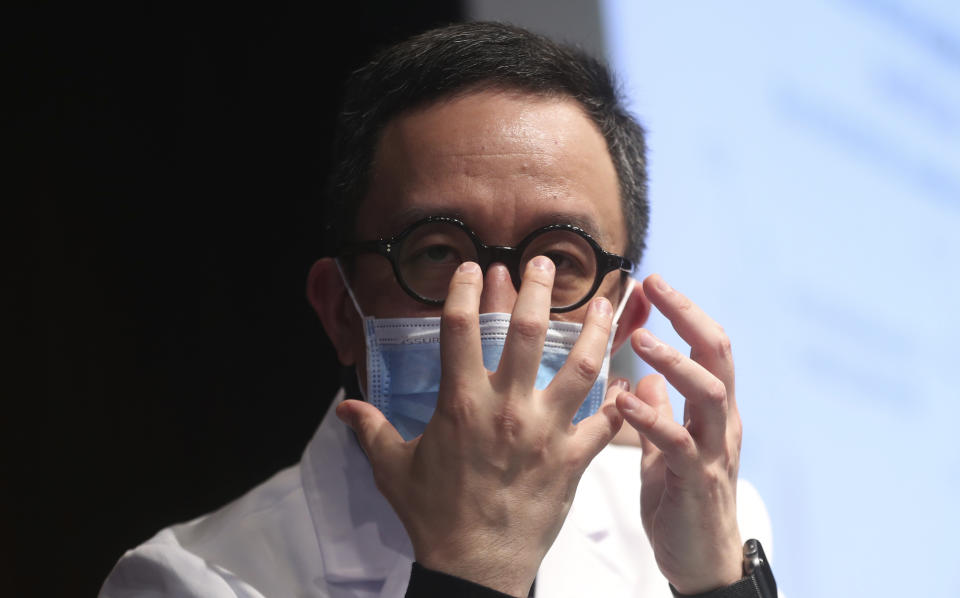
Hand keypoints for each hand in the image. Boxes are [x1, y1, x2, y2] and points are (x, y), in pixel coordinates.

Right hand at [336, 258, 623, 596]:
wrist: (475, 564)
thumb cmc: (433, 515)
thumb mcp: (392, 468)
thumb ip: (371, 430)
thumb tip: (344, 408)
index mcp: (461, 401)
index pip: (460, 327)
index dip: (465, 288)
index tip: (473, 267)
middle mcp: (506, 407)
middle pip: (529, 331)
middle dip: (539, 289)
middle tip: (546, 263)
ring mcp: (545, 431)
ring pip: (581, 367)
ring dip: (596, 331)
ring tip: (606, 303)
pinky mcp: (571, 458)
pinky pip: (605, 423)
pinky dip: (621, 402)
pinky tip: (629, 384)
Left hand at [616, 274, 742, 594]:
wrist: (701, 563)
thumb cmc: (682, 503)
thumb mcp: (668, 449)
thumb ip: (661, 412)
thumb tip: (645, 378)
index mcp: (712, 411)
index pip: (707, 347)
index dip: (685, 311)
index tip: (653, 282)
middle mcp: (722, 423)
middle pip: (718, 355)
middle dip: (688, 316)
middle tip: (656, 285)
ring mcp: (714, 451)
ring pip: (710, 392)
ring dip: (675, 362)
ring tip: (640, 341)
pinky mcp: (698, 481)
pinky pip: (679, 442)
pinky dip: (652, 418)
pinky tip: (623, 401)